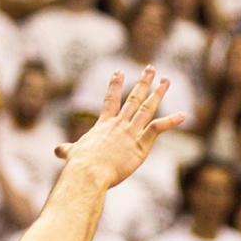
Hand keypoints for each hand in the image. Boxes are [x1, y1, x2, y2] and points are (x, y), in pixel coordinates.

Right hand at [54, 67, 184, 187]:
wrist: (88, 172)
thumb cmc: (79, 165)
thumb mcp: (72, 154)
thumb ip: (67, 149)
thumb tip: (57, 150)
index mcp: (103, 125)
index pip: (110, 100)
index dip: (115, 85)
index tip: (119, 71)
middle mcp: (118, 124)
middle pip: (133, 98)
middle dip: (143, 82)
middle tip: (150, 68)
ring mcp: (130, 132)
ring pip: (147, 108)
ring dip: (158, 93)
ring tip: (167, 80)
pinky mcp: (141, 144)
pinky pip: (158, 128)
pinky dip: (171, 121)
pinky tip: (183, 115)